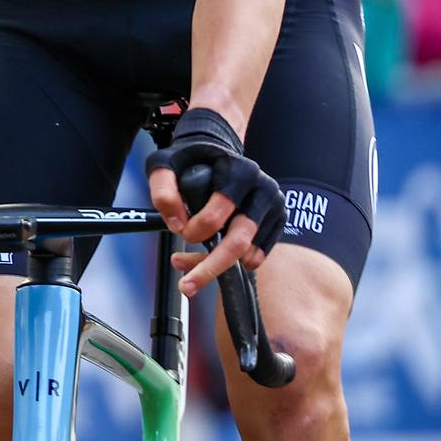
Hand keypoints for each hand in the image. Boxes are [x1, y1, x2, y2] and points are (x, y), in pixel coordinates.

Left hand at [144, 107, 283, 297]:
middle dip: (210, 266)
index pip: (218, 212)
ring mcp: (275, 206)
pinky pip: (257, 256)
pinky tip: (213, 258)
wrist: (217, 153)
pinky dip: (235, 264)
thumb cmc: (191, 160)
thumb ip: (163, 190)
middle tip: (185, 286)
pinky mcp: (278, 222)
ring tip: (193, 269)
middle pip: (240, 240)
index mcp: (239, 170)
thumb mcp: (165, 164)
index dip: (195, 229)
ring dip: (219, 266)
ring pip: (249, 253)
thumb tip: (176, 224)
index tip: (179, 232)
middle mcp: (264, 187)